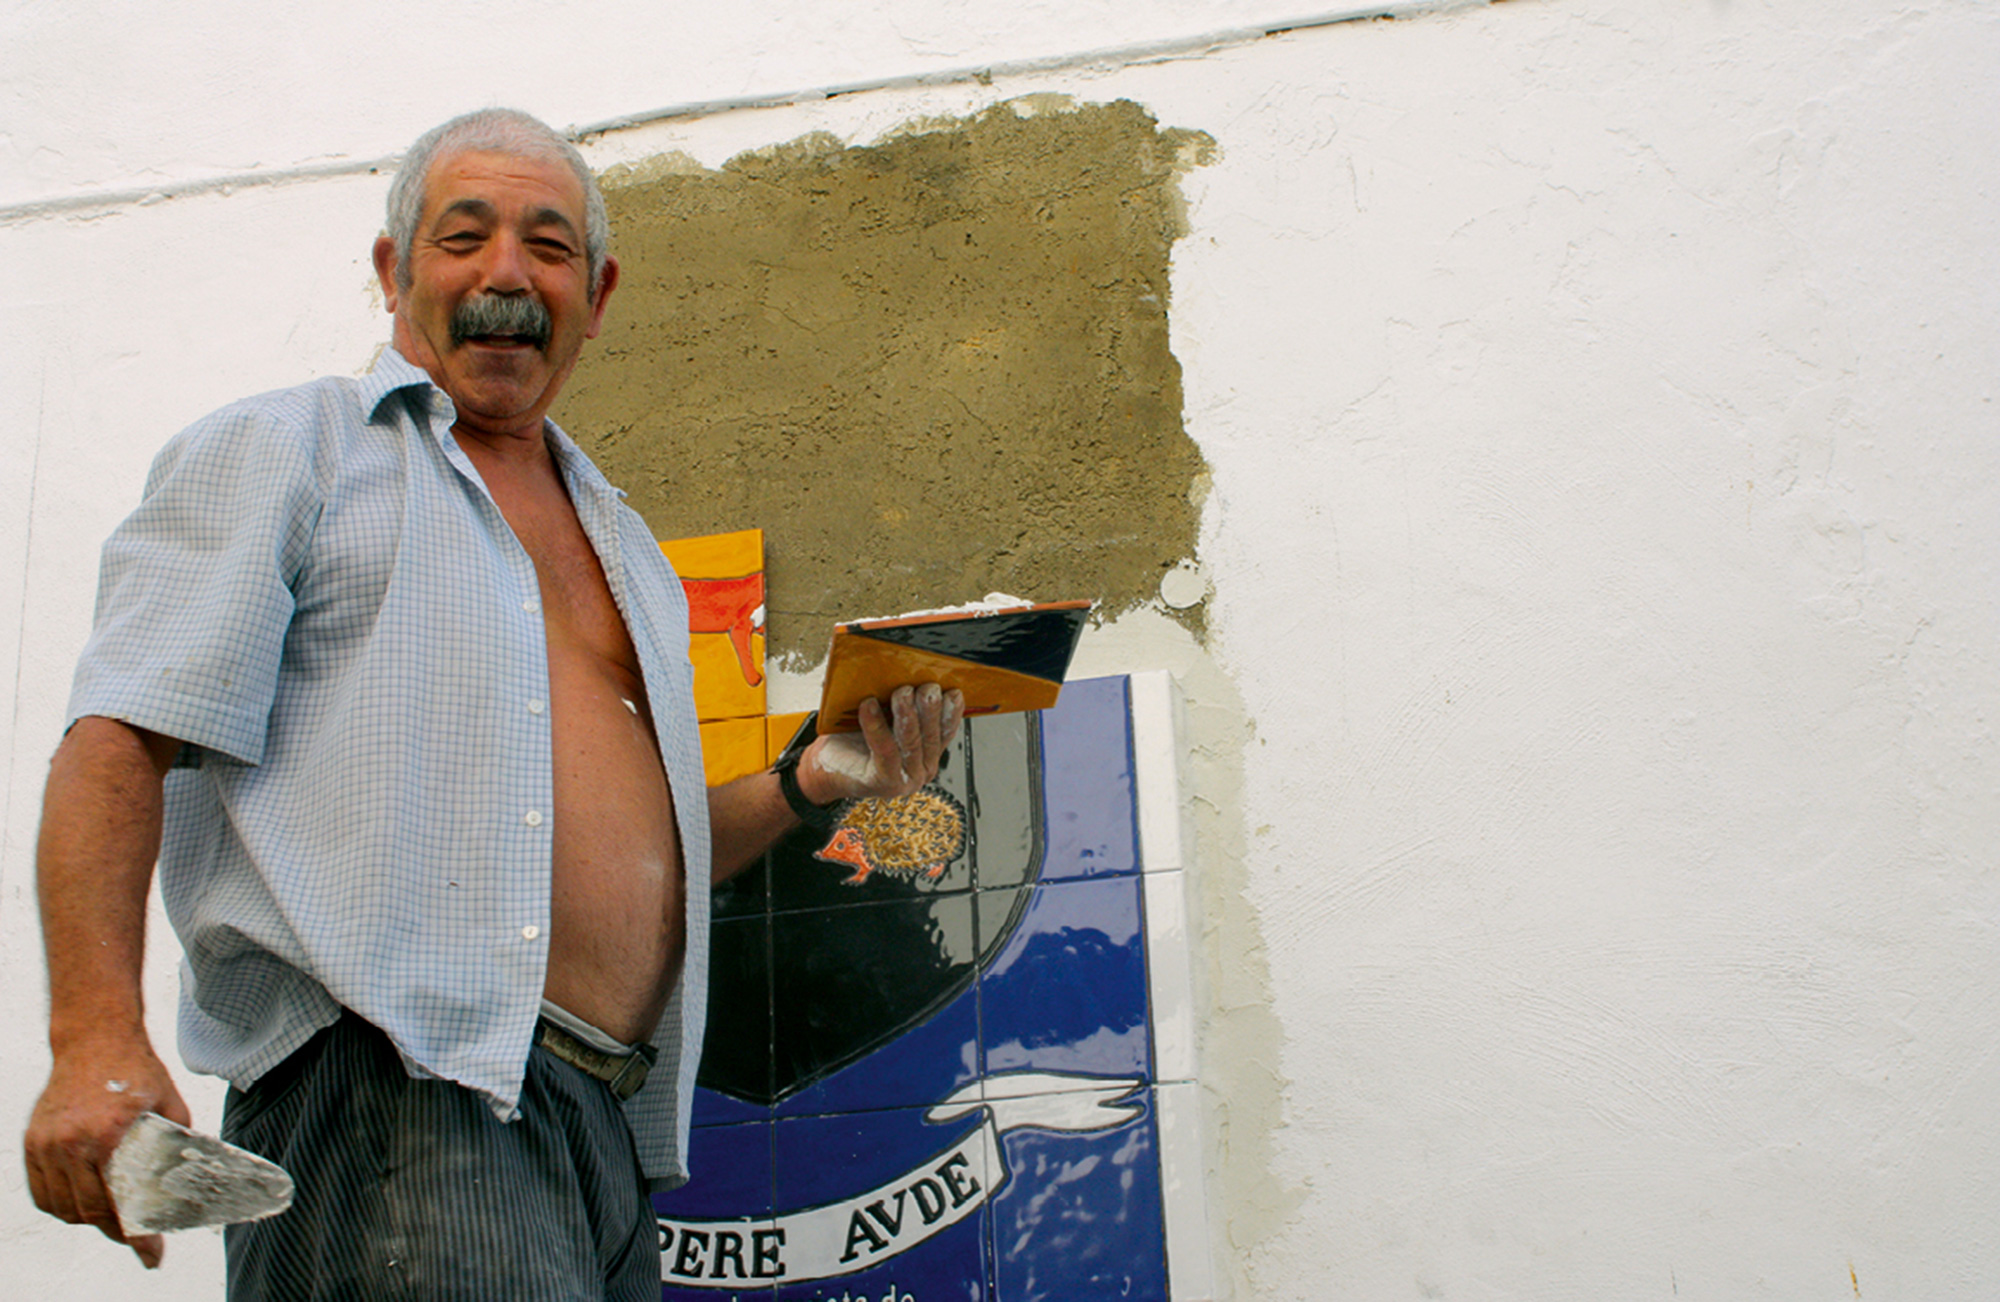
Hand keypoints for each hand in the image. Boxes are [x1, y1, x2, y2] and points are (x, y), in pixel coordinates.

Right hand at [24, 1033, 190, 1268]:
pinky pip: (42, 1192)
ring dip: (87, 1220)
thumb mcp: (169, 1104)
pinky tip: (81, 1205)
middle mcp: (70, 1143)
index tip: (152, 1255)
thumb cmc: (136, 1070)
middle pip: (89, 1212)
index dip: (136, 1237)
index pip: (118, 1203)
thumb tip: (198, 1174)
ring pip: (62, 1207)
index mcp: (106, 1135)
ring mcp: (46, 1144)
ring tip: (111, 1219)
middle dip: (115, 1231)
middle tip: (136, 1236)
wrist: (94, 1039)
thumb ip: (181, 1141)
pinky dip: (60, 1206)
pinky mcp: (32, 1142)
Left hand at [799, 684, 963, 803]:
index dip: (952, 712)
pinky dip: (876, 725)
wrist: (826, 770)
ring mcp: (904, 779)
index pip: (945, 732)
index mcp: (926, 755)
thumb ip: (901, 707)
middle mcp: (919, 770)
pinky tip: (869, 706)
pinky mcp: (884, 782)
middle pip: (930, 736)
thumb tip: (906, 671)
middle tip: (928, 688)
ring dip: (907, 714)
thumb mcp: (885, 721)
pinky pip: (884, 749)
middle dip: (931, 709)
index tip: (953, 691)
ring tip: (902, 692)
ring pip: (911, 742)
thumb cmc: (854, 743)